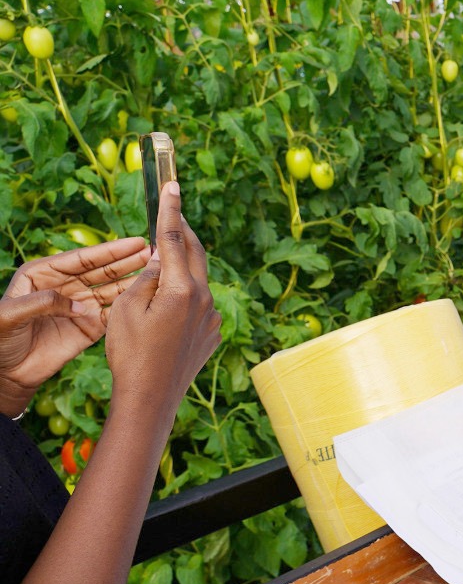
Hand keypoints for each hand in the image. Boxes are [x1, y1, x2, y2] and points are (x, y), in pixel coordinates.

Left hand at [0, 237, 151, 416]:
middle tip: (155, 252)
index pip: (82, 259)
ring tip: (159, 271)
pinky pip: (114, 314)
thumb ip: (43, 302)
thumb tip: (80, 303)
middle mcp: (66, 287)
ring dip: (134, 281)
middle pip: (103, 270)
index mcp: (44, 274)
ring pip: (112, 290)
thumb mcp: (11, 314)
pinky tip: (149, 298)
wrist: (6, 373)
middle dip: (128, 261)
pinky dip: (131, 307)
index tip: (135, 242)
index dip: (109, 250)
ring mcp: (80, 307)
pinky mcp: (90, 327)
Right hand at [104, 183, 220, 424]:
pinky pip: (200, 305)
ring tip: (162, 266)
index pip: (175, 239)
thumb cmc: (131, 353)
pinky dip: (186, 296)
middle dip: (184, 233)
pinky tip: (168, 307)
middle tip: (173, 214)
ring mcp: (213, 318)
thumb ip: (148, 277)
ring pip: (198, 282)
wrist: (150, 397)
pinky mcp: (214, 334)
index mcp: (182, 289)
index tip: (173, 185)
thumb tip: (163, 258)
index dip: (171, 210)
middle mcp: (205, 300)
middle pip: (196, 255)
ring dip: (184, 269)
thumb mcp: (127, 308)